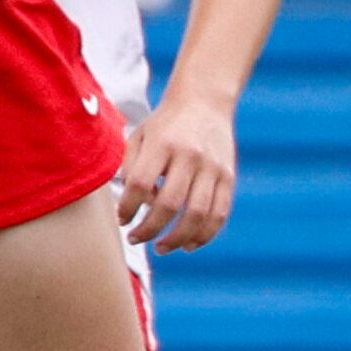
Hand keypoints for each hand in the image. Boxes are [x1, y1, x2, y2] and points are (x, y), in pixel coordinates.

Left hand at [117, 95, 237, 251]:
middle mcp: (189, 156)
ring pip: (197, 215)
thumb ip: (129, 166)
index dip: (128, 207)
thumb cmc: (164, 124)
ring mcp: (213, 168)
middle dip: (149, 229)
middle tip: (135, 239)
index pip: (141, 183)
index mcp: (162, 143)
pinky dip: (204, 236)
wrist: (203, 102)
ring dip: (176, 239)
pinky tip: (187, 245)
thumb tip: (129, 204)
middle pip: (169, 204)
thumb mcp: (139, 135)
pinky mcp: (229, 178)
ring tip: (159, 248)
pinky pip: (219, 215)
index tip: (121, 219)